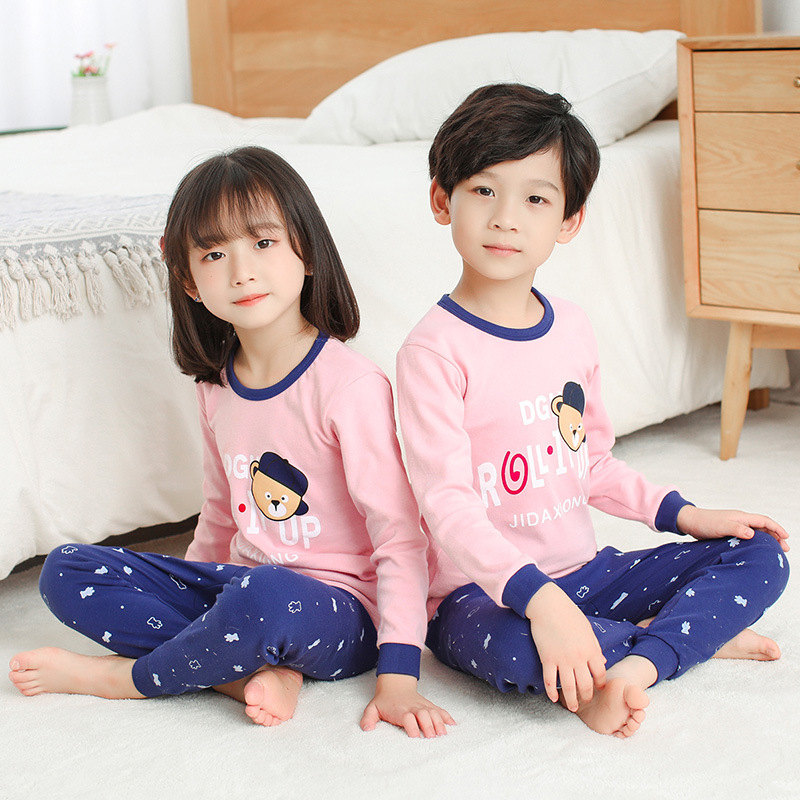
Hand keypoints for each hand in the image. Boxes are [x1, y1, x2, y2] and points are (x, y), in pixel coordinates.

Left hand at [360, 673, 454, 737]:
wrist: (395, 684)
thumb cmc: (385, 701)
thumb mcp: (372, 708)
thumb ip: (368, 718)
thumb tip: (366, 729)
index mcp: (401, 710)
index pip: (407, 717)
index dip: (411, 726)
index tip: (415, 737)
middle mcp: (414, 708)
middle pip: (423, 715)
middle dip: (428, 726)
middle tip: (432, 737)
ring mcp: (423, 706)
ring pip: (433, 712)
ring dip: (439, 723)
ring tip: (444, 734)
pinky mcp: (429, 706)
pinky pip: (440, 710)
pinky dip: (447, 717)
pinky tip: (453, 725)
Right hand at [525, 582, 605, 711]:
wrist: (548, 605)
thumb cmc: (568, 614)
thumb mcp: (587, 629)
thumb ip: (595, 647)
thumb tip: (602, 662)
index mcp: (590, 649)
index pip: (600, 673)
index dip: (600, 683)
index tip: (598, 688)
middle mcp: (578, 658)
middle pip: (586, 684)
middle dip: (587, 695)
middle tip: (585, 700)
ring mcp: (562, 660)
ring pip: (569, 687)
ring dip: (572, 700)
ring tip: (572, 707)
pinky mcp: (548, 659)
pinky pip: (550, 680)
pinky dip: (552, 692)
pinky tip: (553, 698)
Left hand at [677, 506, 789, 551]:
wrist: (690, 522)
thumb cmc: (705, 523)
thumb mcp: (721, 527)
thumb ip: (737, 529)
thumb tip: (753, 534)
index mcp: (741, 517)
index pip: (764, 521)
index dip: (776, 528)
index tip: (787, 537)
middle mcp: (740, 520)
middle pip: (763, 527)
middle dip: (776, 536)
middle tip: (785, 549)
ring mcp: (735, 525)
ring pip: (756, 532)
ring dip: (766, 539)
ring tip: (774, 550)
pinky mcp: (729, 531)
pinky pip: (748, 535)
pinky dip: (756, 541)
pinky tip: (756, 549)